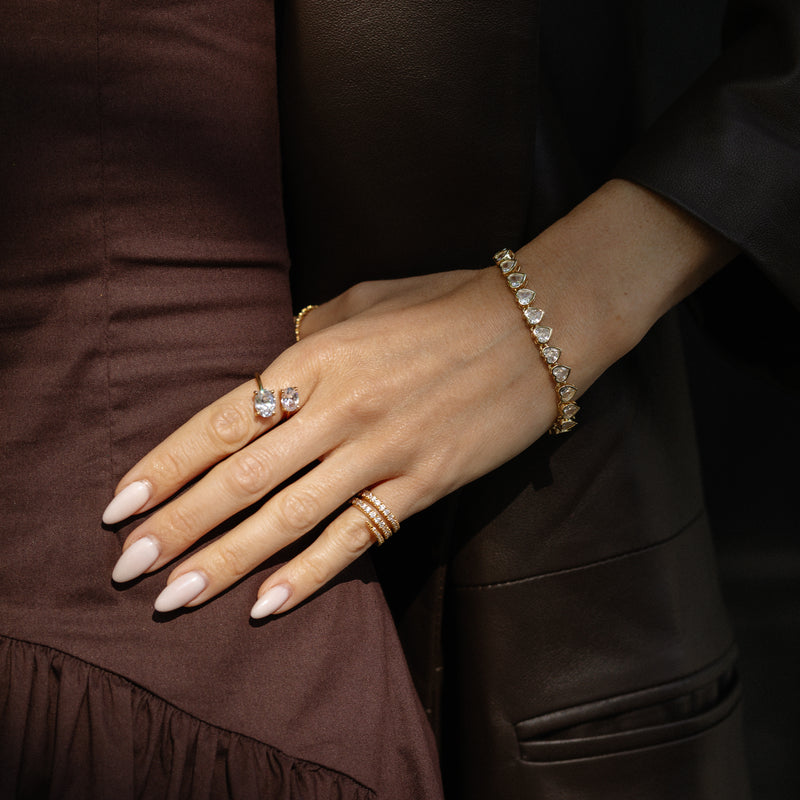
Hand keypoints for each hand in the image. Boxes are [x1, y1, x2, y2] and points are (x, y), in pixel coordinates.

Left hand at [104, 266, 561, 616]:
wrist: (534, 328)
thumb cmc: (443, 305)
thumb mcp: (362, 303)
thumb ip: (307, 341)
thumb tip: (273, 375)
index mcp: (314, 358)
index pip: (221, 423)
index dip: (165, 468)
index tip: (120, 508)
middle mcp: (337, 410)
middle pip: (240, 480)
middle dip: (176, 529)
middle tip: (126, 569)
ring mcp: (381, 452)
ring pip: (287, 519)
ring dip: (224, 563)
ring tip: (173, 598)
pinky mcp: (422, 485)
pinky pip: (356, 538)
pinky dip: (309, 575)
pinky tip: (266, 606)